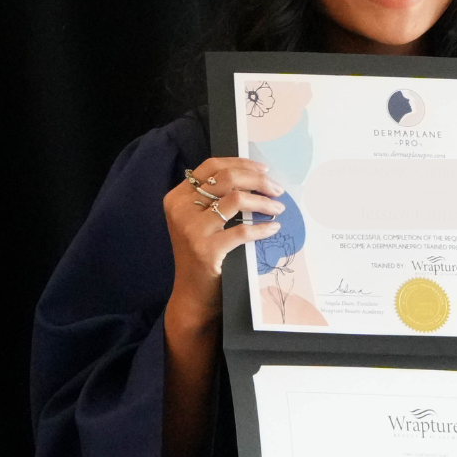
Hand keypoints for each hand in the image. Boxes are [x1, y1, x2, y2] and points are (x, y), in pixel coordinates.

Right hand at [162, 157, 286, 328]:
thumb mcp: (198, 221)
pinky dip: (262, 228)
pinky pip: (242, 230)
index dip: (241, 163)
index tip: (264, 169)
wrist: (192, 294)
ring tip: (278, 208)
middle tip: (277, 189)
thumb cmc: (201, 254)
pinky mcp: (206, 250)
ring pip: (236, 199)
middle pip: (227, 178)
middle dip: (258, 180)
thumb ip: (214, 198)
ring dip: (264, 202)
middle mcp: (181, 209)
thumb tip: (254, 176)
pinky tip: (273, 228)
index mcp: (178, 197)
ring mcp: (192, 229)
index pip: (211, 166)